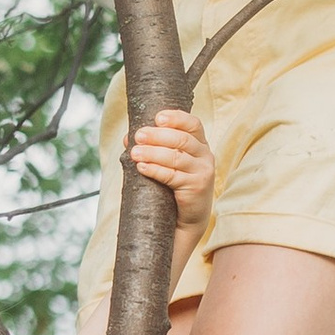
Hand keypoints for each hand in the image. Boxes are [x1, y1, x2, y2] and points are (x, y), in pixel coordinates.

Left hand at [126, 106, 215, 249]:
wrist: (187, 217)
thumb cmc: (174, 185)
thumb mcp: (168, 163)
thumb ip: (153, 147)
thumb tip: (128, 137)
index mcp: (200, 144)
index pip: (193, 124)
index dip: (176, 118)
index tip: (157, 117)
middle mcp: (205, 155)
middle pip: (182, 139)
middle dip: (157, 136)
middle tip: (138, 136)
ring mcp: (203, 171)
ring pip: (176, 157)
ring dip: (152, 153)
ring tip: (135, 153)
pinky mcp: (197, 187)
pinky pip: (173, 176)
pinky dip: (155, 170)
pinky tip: (142, 168)